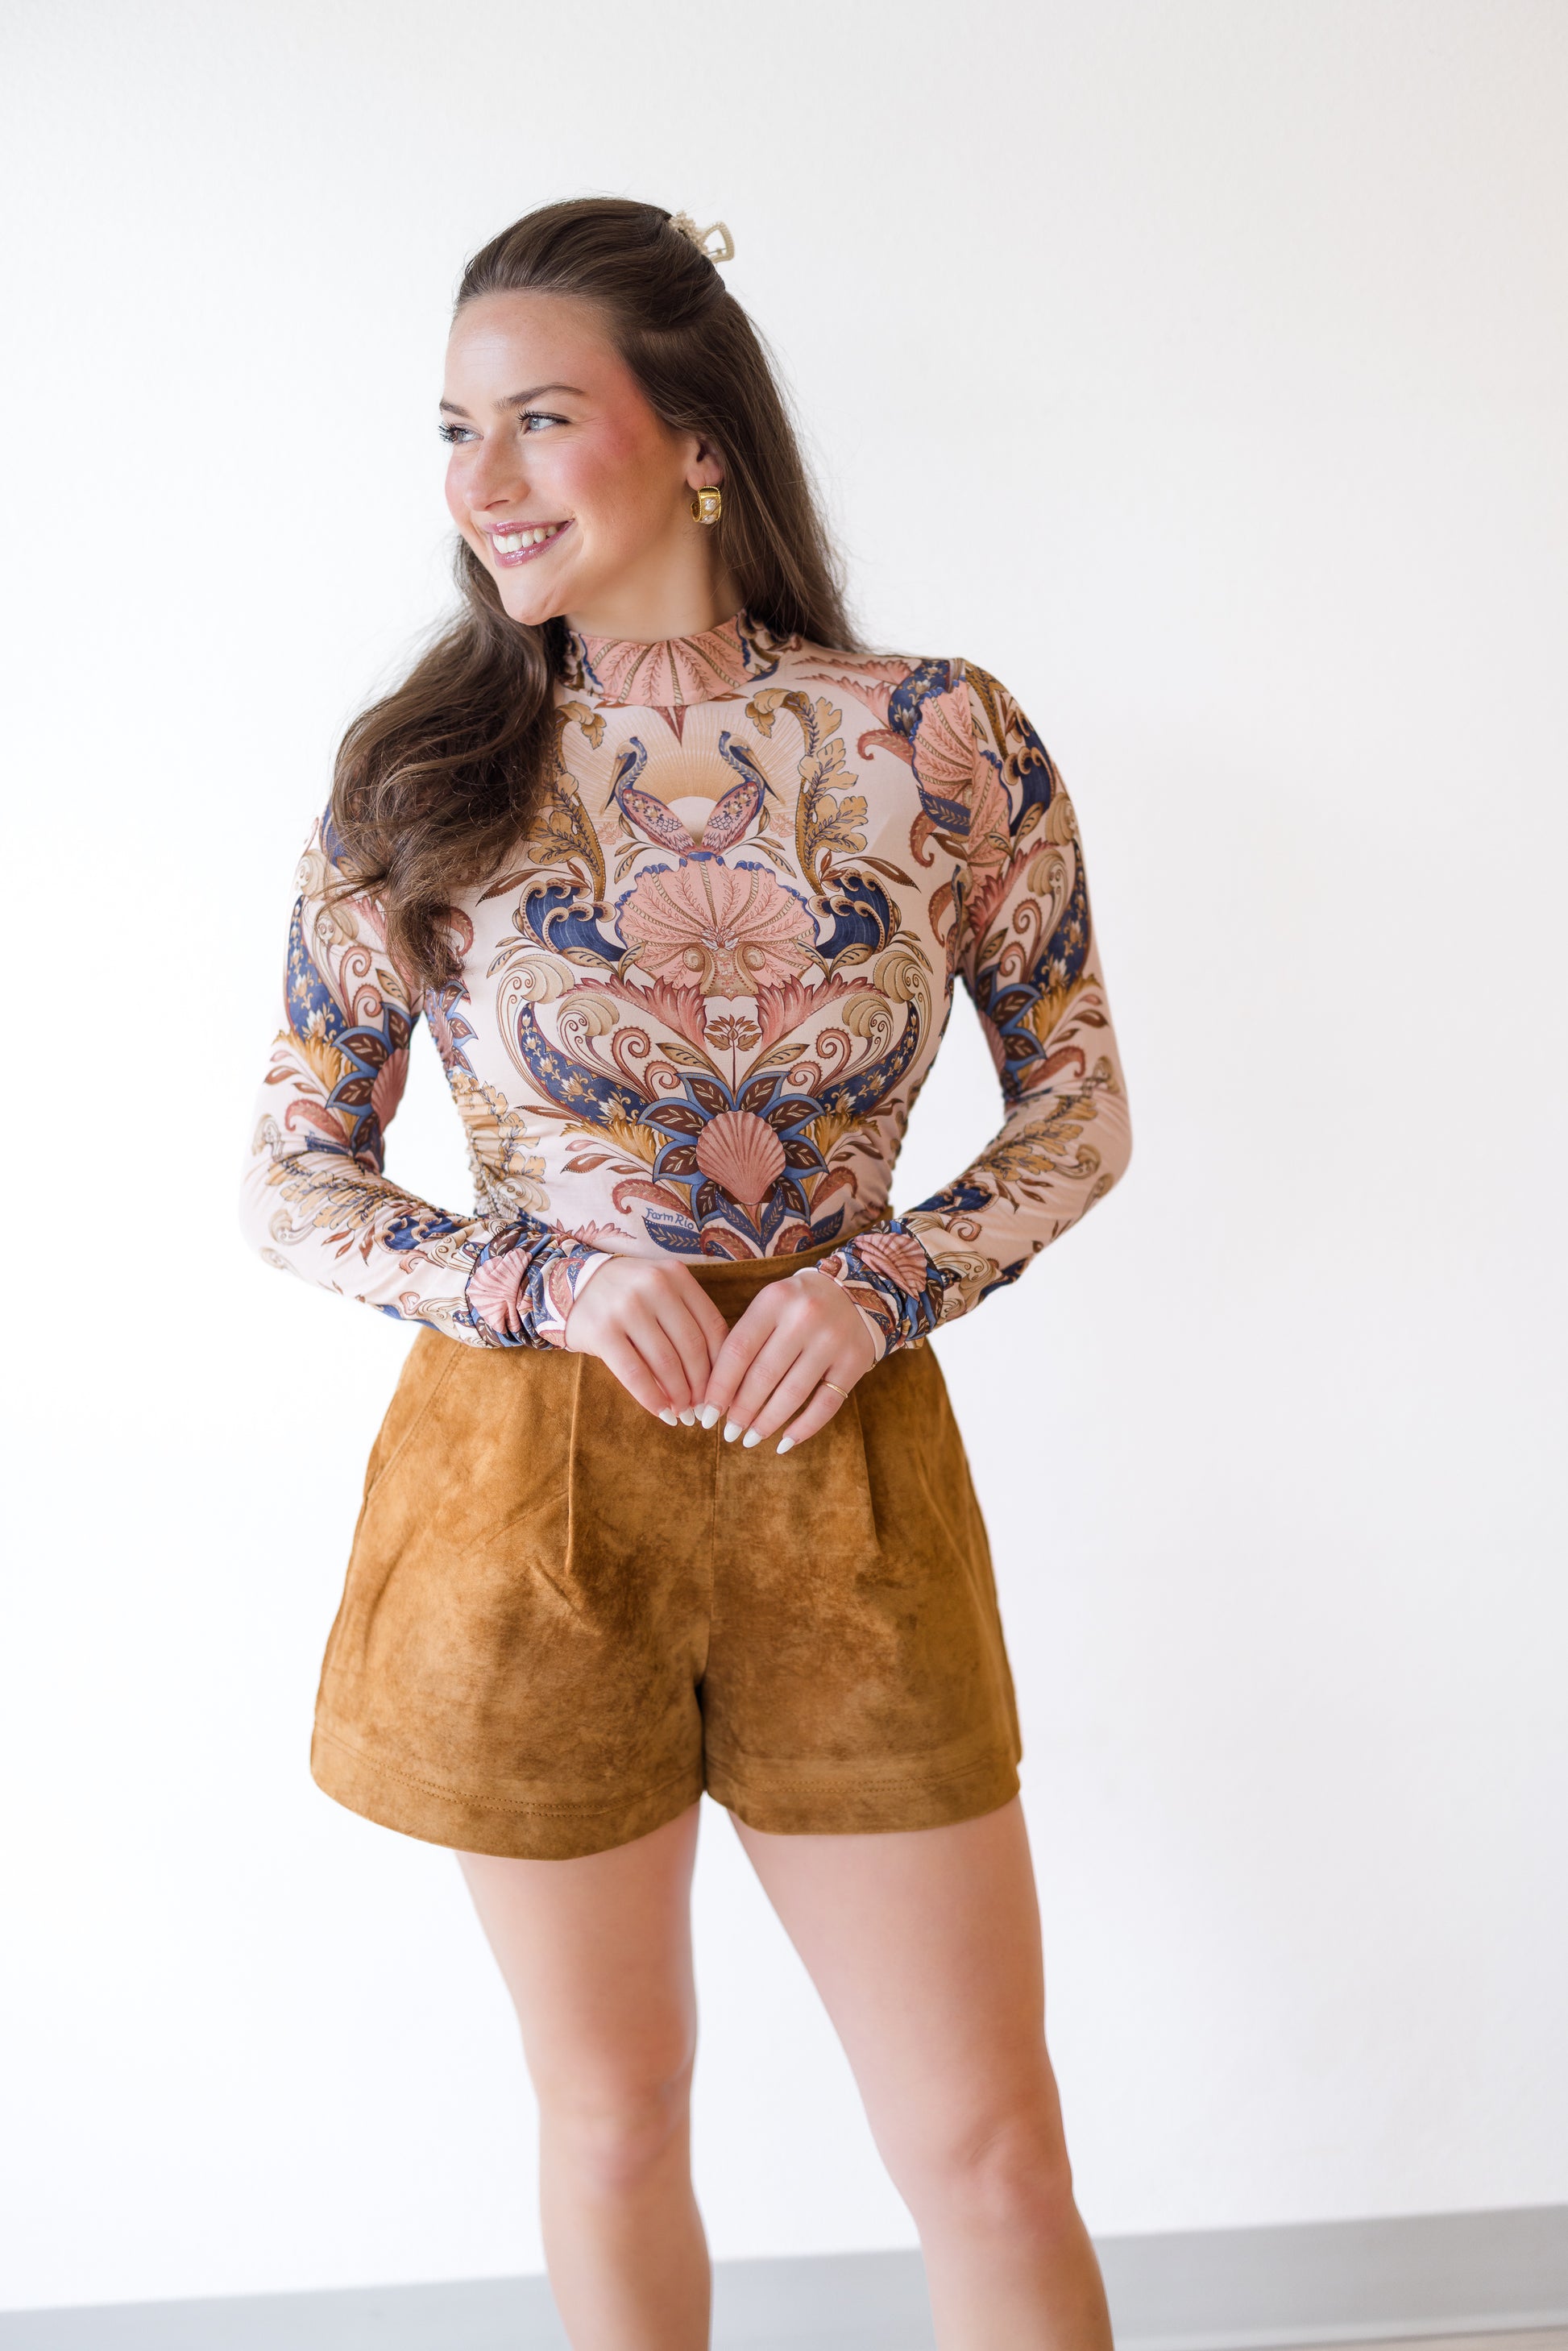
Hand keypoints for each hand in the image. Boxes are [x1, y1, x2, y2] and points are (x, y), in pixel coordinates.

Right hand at [561, 1257, 732, 1422]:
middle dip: (701, 1385)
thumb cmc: (627, 1295)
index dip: (720, 1365)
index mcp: (675, 1275)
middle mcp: (654, 1286)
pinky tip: (660, 1412)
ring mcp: (627, 1307)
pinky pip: (634, 1373)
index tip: (720, 1388)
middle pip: (692, 1347)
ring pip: (666, 1362)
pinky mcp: (602, 1331)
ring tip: (682, 1413)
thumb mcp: (660, 1291)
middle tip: (702, 1408)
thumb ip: (686, 1319)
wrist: (571, 1284)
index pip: (712, 1326)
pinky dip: (652, 1398)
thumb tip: (713, 1377)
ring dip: (679, 1395)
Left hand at [699, 1268, 879, 1452]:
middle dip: (741, 1410)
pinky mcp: (854, 1361)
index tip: (707, 1414)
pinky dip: (804, 1428)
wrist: (858, 1291)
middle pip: (763, 1375)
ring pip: (793, 1393)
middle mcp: (804, 1317)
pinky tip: (785, 1442)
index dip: (719, 1386)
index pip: (738, 1350)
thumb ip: (747, 1340)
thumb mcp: (771, 1306)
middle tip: (729, 1432)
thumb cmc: (799, 1306)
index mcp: (774, 1300)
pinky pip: (826, 1404)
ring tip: (750, 1439)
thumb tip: (719, 1396)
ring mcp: (832, 1340)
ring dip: (767, 1422)